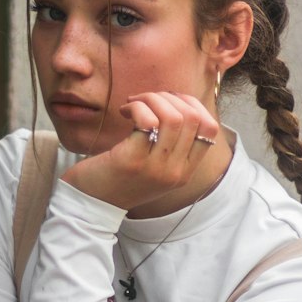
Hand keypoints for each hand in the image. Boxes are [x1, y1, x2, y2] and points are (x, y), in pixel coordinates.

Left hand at [61, 91, 221, 211]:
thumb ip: (171, 143)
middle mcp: (174, 172)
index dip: (193, 104)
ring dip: (152, 99)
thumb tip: (176, 101)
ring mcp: (155, 168)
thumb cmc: (120, 177)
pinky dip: (137, 107)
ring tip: (134, 103)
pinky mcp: (132, 161)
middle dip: (169, 98)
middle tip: (146, 100)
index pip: (210, 129)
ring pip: (172, 117)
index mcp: (184, 172)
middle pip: (192, 118)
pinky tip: (125, 111)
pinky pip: (146, 121)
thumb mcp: (155, 166)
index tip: (170, 100)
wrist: (91, 203)